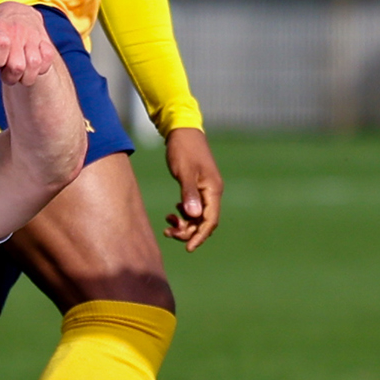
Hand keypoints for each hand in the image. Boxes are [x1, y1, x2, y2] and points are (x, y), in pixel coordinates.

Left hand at [0, 0, 58, 84]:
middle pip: (17, 66)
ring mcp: (32, 36)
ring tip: (17, 71)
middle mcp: (16, 31)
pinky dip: (39, 69)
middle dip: (9, 76)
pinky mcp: (45, 41)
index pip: (1, 43)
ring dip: (25, 76)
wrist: (15, 12)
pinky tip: (30, 65)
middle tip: (5, 69)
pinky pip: (47, 61)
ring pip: (34, 65)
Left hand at [160, 127, 222, 250]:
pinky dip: (184, 214)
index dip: (200, 236)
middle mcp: (213, 192)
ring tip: (167, 223)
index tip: (188, 248)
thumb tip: (193, 215)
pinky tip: (173, 212)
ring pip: (198, 216)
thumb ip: (189, 193)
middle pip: (204, 222)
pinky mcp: (198, 187)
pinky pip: (194, 207)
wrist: (183, 130)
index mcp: (213, 190)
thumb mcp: (184, 171)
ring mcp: (206, 190)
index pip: (210, 221)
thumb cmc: (183, 149)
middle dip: (188, 231)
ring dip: (185, 224)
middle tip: (169, 233)